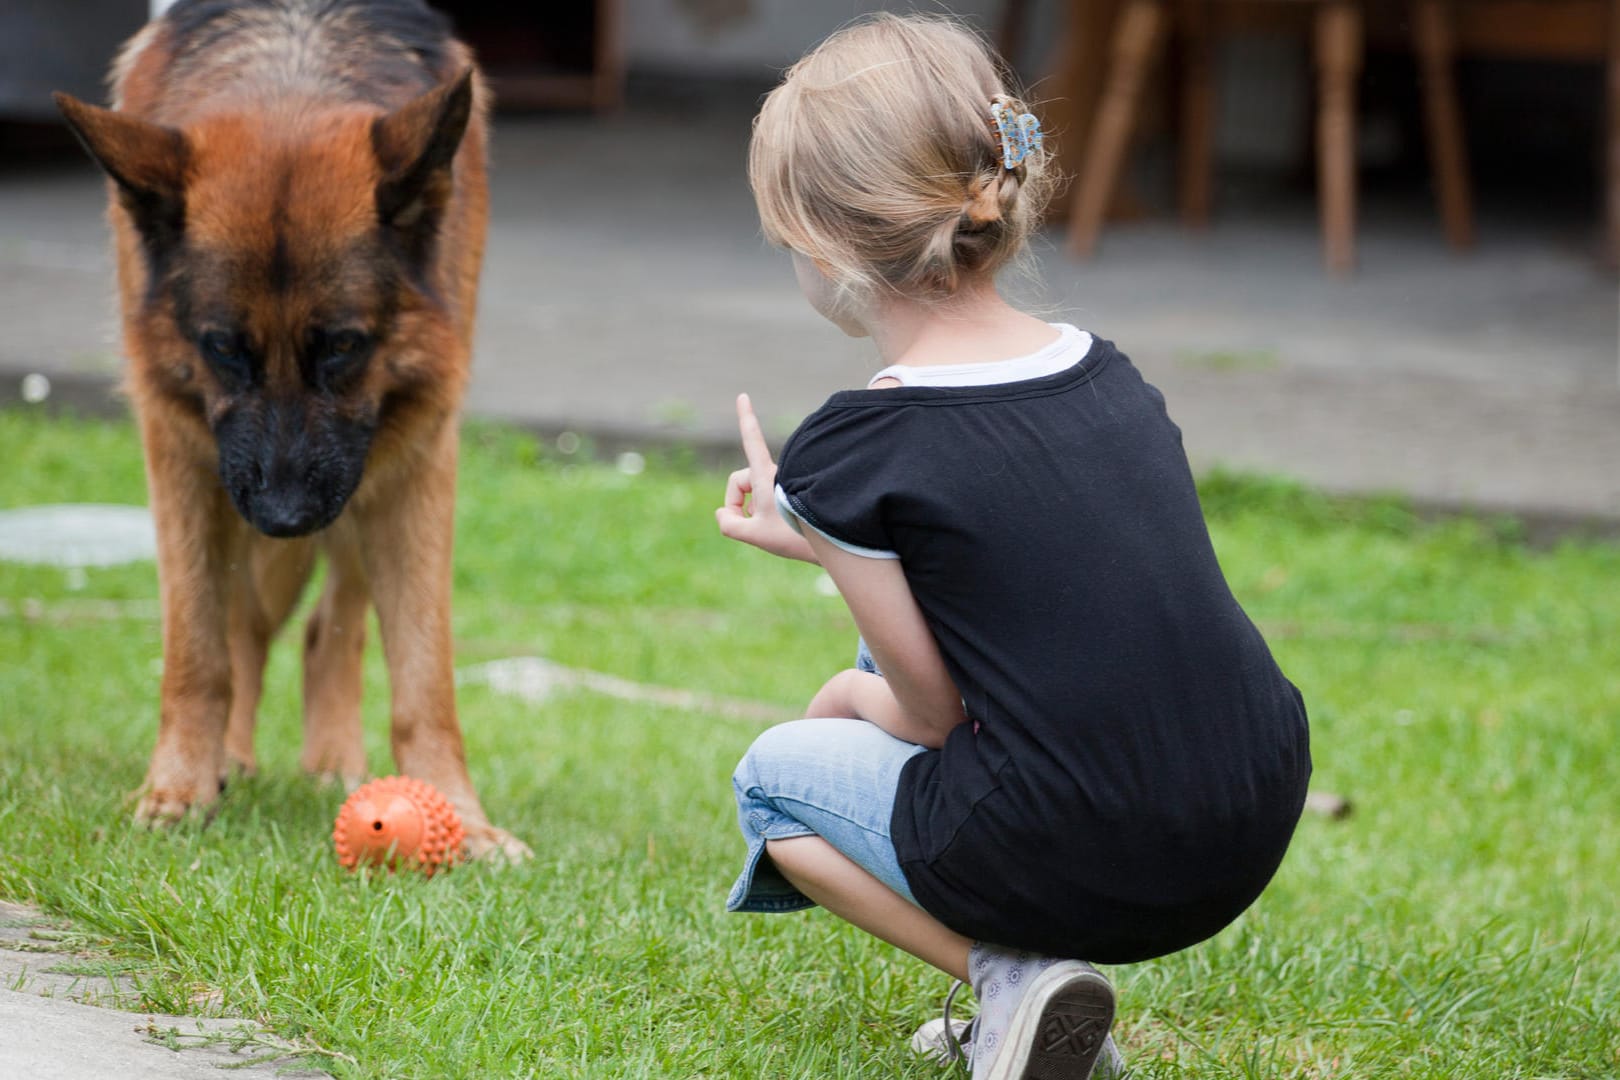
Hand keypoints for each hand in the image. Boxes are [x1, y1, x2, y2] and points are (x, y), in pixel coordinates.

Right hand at [715, 393, 818, 562]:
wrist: (830, 543)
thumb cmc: (795, 535)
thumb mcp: (755, 534)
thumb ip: (729, 525)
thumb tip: (722, 514)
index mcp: (765, 475)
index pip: (751, 439)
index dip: (745, 417)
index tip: (743, 396)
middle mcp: (775, 474)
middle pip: (740, 481)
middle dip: (737, 504)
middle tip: (749, 526)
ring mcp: (783, 484)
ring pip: (753, 493)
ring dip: (753, 512)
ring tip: (773, 531)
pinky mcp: (790, 495)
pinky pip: (765, 500)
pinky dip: (764, 515)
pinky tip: (781, 531)